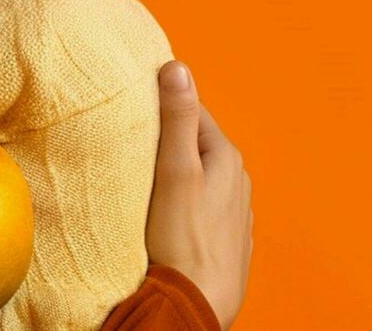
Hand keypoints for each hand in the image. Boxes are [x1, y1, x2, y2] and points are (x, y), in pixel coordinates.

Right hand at [145, 61, 252, 329]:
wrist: (195, 304)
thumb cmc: (182, 238)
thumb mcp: (175, 170)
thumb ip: (177, 119)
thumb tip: (177, 67)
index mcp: (227, 158)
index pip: (192, 113)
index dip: (162, 108)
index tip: (135, 113)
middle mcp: (237, 182)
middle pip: (195, 145)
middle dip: (168, 143)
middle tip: (134, 148)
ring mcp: (234, 214)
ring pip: (199, 178)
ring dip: (176, 176)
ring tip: (146, 184)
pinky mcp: (224, 240)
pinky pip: (201, 208)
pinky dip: (183, 205)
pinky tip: (165, 218)